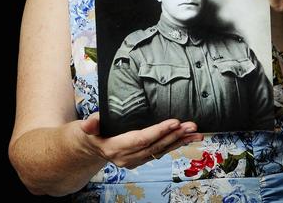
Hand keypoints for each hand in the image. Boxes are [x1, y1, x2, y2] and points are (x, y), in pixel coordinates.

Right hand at [76, 113, 202, 169]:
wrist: (91, 147)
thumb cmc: (91, 133)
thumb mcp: (87, 128)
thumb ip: (90, 124)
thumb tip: (89, 124)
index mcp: (116, 148)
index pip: (141, 140)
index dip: (158, 131)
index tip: (174, 122)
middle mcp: (128, 158)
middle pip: (155, 146)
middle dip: (175, 135)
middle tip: (191, 126)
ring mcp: (136, 160)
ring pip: (161, 150)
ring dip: (180, 141)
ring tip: (195, 133)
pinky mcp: (142, 158)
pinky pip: (161, 151)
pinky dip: (176, 144)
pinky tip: (188, 138)